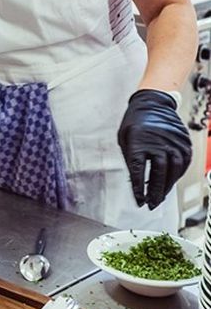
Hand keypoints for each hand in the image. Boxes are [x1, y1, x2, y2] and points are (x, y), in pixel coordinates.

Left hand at [118, 90, 192, 208]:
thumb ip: (130, 160)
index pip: (138, 170)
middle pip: (159, 173)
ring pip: (174, 171)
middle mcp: (158, 142)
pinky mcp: (184, 142)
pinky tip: (170, 182)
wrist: (153, 103)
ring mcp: (173, 141)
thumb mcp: (124, 139)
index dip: (139, 189)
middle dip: (155, 193)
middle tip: (152, 205)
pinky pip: (183, 164)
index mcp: (138, 141)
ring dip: (167, 187)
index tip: (139, 201)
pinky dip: (176, 176)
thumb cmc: (135, 122)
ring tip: (160, 196)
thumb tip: (137, 183)